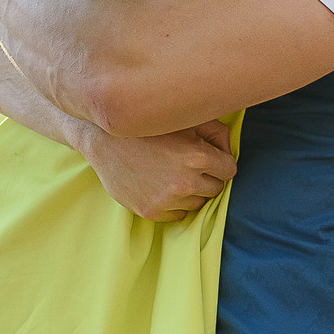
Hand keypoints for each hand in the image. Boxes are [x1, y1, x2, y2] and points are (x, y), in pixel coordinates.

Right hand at [76, 120, 237, 219]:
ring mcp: (167, 199)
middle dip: (208, 176)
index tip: (210, 157)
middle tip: (190, 164)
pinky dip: (175, 203)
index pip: (229, 169)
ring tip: (173, 173)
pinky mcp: (151, 211)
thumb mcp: (185, 120)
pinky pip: (179, 214)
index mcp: (197, 156)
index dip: (221, 161)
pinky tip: (162, 185)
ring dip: (192, 191)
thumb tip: (229, 148)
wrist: (103, 140)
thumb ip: (215, 132)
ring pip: (198, 203)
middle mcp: (184, 182)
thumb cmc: (147, 126)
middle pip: (216, 188)